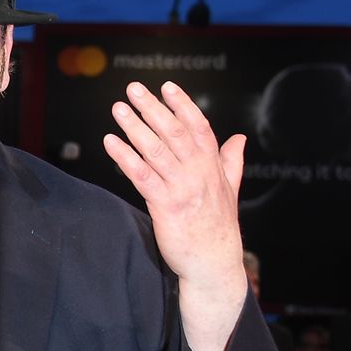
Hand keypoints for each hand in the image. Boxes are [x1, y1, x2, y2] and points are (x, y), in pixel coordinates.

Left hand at [103, 82, 246, 350]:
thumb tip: (240, 138)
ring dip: (135, 127)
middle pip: (174, 133)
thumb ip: (231, 161)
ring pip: (156, 151)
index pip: (199, 128)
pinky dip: (125, 157)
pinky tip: (111, 142)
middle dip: (154, 108)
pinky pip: (142, 176)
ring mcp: (182, 189)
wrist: (214, 263)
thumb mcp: (230, 190)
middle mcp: (199, 174)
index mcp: (213, 167)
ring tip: (119, 108)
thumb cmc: (219, 227)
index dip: (183, 105)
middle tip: (134, 88)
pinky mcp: (165, 207)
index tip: (167, 86)